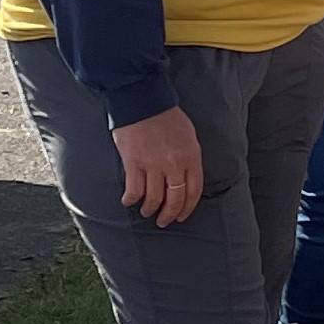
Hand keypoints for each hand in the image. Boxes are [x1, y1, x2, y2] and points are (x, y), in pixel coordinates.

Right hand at [114, 107, 203, 225]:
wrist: (143, 102)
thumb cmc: (167, 117)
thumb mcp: (188, 135)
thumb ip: (189, 157)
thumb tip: (186, 178)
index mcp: (192, 156)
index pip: (194, 191)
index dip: (187, 208)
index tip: (181, 216)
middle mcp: (175, 164)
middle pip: (175, 199)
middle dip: (169, 214)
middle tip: (163, 221)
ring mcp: (154, 165)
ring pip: (153, 199)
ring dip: (149, 209)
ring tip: (146, 211)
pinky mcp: (134, 164)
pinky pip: (134, 191)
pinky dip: (131, 200)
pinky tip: (129, 200)